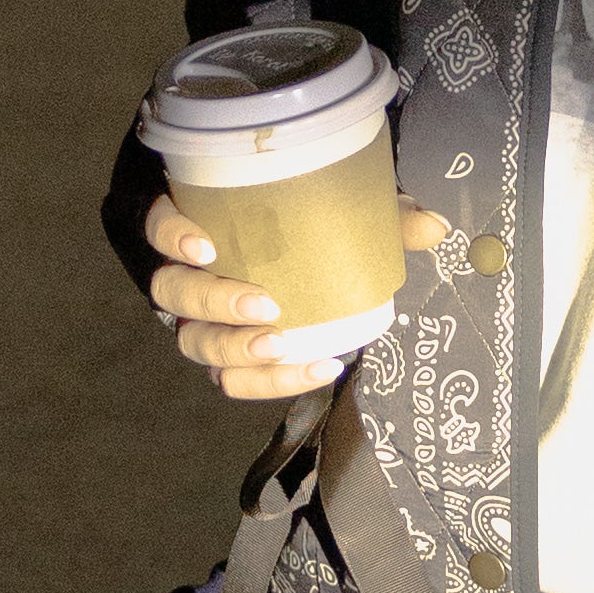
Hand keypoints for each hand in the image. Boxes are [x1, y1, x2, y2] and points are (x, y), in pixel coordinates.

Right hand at [144, 184, 451, 401]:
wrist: (306, 264)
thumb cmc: (311, 225)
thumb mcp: (345, 211)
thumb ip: (382, 216)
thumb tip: (434, 227)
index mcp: (203, 224)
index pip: (159, 226)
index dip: (173, 236)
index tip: (207, 248)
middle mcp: (190, 275)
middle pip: (173, 293)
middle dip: (215, 303)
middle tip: (266, 307)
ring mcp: (203, 321)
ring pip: (194, 344)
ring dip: (236, 349)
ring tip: (281, 347)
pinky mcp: (228, 357)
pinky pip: (233, 379)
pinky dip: (273, 382)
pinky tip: (321, 368)